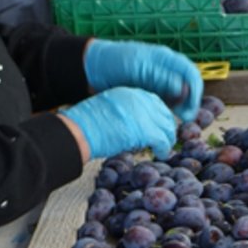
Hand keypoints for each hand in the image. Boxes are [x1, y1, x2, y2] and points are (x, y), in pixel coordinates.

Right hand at [62, 85, 177, 161]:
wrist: (80, 129)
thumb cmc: (87, 123)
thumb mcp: (109, 108)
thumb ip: (125, 111)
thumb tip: (135, 125)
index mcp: (131, 93)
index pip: (155, 103)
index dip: (159, 117)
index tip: (159, 127)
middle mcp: (141, 100)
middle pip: (164, 114)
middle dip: (166, 128)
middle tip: (165, 140)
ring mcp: (145, 114)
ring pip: (167, 127)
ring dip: (167, 139)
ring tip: (163, 148)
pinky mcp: (146, 130)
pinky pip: (163, 141)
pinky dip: (164, 149)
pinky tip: (160, 154)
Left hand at [84, 37, 202, 121]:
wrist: (95, 68)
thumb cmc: (115, 61)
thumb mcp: (138, 67)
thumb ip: (161, 76)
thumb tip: (184, 88)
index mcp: (166, 58)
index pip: (191, 73)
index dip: (195, 90)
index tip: (191, 108)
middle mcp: (167, 69)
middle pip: (189, 86)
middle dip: (190, 102)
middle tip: (185, 119)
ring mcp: (160, 81)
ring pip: (180, 96)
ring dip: (181, 108)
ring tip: (176, 121)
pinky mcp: (152, 91)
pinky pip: (166, 101)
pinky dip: (168, 110)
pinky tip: (164, 119)